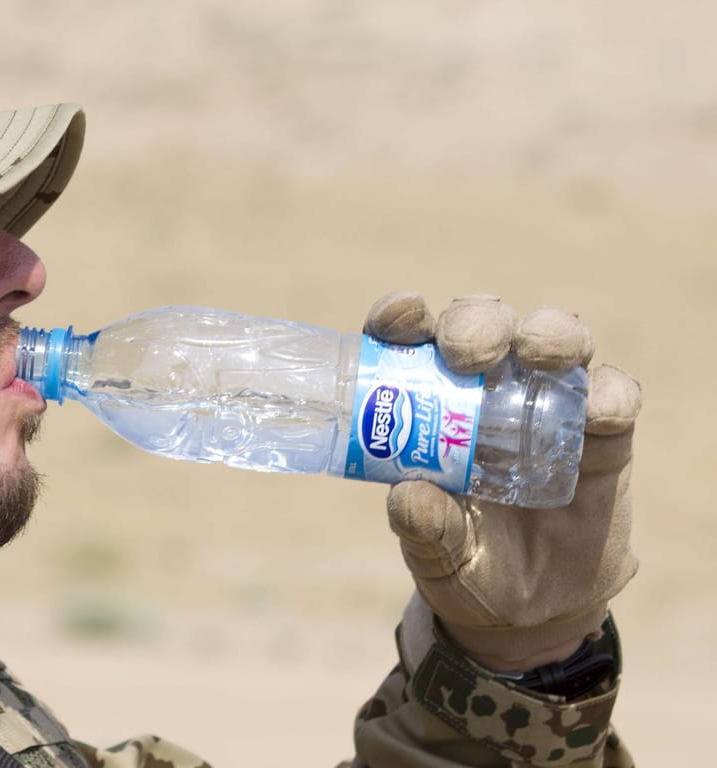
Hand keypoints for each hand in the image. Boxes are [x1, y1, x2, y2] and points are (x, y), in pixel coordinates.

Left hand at [363, 292, 640, 671]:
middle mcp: (489, 388)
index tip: (402, 317)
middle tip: (467, 351)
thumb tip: (408, 497)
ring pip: (554, 339)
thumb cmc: (467, 563)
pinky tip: (597, 410)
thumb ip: (423, 526)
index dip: (403, 317)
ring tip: (536, 351)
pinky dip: (607, 393)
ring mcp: (550, 404)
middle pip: (484, 324)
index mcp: (431, 401)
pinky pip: (613, 395)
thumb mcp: (437, 554)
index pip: (411, 340)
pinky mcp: (604, 434)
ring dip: (547, 333)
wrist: (533, 609)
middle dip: (476, 323)